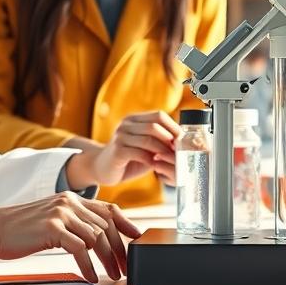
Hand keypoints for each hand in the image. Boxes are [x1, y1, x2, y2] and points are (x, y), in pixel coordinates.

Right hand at [0, 193, 142, 282]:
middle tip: (126, 267)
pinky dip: (88, 265)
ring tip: (113, 275)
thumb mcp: (52, 219)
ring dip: (108, 260)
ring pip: (97, 237)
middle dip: (120, 249)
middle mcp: (70, 202)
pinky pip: (80, 249)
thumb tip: (96, 240)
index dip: (127, 225)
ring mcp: (61, 214)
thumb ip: (73, 223)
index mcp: (72, 199)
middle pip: (107, 225)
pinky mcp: (52, 228)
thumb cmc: (20, 229)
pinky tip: (90, 277)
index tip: (138, 240)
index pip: (109, 209)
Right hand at [65, 111, 180, 186]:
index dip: (173, 126)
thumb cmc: (128, 158)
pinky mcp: (117, 151)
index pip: (159, 115)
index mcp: (134, 119)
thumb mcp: (146, 147)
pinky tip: (156, 165)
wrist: (102, 169)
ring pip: (148, 139)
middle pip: (154, 125)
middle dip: (170, 139)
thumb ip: (160, 141)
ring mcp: (120, 137)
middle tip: (178, 151)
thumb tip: (184, 141)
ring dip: (163, 150)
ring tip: (170, 159)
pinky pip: (139, 153)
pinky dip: (151, 159)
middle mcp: (126, 124)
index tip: (183, 139)